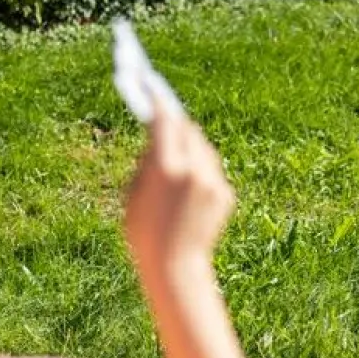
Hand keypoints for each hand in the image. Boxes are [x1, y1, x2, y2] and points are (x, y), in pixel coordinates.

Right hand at [123, 102, 234, 272]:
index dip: (157, 102)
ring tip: (178, 144)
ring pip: (203, 147)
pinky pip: (211, 169)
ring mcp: (213, 181)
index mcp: (166, 167)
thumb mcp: (133, 196)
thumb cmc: (145, 235)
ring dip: (190, 142)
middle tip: (166, 116)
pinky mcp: (225, 193)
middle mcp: (194, 169)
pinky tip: (189, 177)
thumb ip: (146, 165)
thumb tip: (156, 143)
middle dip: (176, 121)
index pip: (164, 120)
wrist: (176, 268)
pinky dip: (200, 166)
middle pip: (187, 128)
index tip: (151, 89)